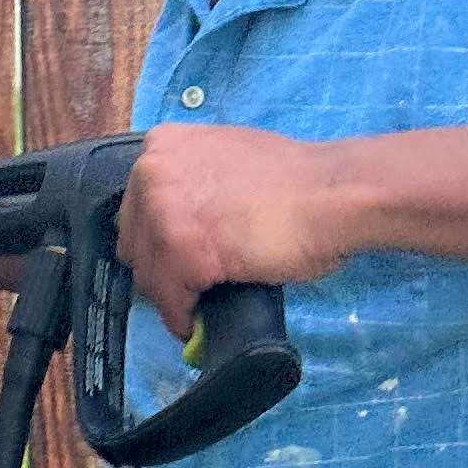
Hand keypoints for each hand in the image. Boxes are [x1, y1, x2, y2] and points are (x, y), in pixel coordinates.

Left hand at [116, 124, 363, 339]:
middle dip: (159, 268)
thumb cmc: (296, 182)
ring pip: (149, 273)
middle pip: (135, 241)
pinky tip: (196, 321)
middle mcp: (152, 172)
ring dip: (171, 297)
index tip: (170, 261)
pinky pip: (171, 297)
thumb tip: (185, 223)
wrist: (331, 194)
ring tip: (193, 309)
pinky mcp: (183, 249)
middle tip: (186, 288)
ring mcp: (163, 210)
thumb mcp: (227, 162)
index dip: (155, 241)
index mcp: (162, 146)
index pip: (137, 208)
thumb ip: (195, 184)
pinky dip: (182, 316)